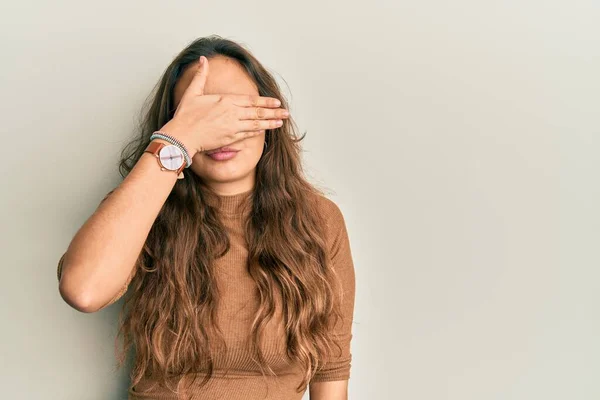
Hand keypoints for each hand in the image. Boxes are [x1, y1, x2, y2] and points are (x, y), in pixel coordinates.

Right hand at [158, 55, 288, 157]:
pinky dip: (258, 132)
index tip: (277, 102)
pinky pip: (248, 134)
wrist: (182, 135)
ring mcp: (233, 126)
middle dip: (274, 112)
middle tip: (286, 113)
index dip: (266, 102)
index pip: (251, 100)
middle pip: (258, 112)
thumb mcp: (193, 92)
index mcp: (226, 100)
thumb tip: (203, 59)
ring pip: (256, 124)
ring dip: (270, 123)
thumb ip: (201, 75)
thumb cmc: (186, 115)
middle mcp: (232, 113)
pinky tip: (266, 130)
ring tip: (281, 122)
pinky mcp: (231, 138)